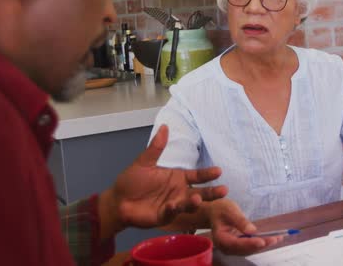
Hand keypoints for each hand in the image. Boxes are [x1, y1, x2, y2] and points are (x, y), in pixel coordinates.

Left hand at [100, 125, 227, 236]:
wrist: (118, 200)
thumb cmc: (132, 181)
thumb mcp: (144, 162)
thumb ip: (156, 147)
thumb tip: (165, 126)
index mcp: (177, 178)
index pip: (196, 176)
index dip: (207, 174)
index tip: (219, 170)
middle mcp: (178, 192)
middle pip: (200, 192)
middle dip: (212, 192)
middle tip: (224, 190)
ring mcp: (173, 205)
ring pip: (188, 204)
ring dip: (194, 202)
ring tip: (198, 198)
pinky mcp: (163, 216)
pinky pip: (171, 213)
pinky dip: (173, 209)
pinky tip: (173, 205)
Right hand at [208, 199, 282, 255]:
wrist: (214, 213)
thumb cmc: (220, 210)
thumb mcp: (229, 210)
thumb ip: (240, 220)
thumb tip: (252, 230)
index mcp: (220, 239)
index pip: (236, 244)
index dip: (250, 243)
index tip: (262, 241)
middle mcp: (226, 247)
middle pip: (245, 249)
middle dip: (261, 244)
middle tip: (275, 238)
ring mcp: (233, 248)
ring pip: (250, 249)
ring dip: (264, 244)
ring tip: (278, 238)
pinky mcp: (239, 246)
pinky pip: (251, 246)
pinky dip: (262, 242)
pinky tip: (273, 238)